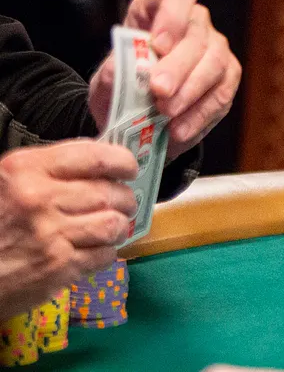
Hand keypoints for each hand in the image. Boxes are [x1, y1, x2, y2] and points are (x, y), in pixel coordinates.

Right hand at [0, 141, 137, 318]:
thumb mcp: (5, 183)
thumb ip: (47, 170)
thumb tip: (97, 167)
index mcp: (26, 170)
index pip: (94, 156)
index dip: (121, 162)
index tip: (129, 169)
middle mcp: (41, 199)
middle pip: (109, 193)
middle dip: (125, 198)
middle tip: (124, 203)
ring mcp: (51, 236)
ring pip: (113, 224)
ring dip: (119, 226)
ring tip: (112, 227)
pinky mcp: (58, 269)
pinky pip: (104, 256)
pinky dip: (106, 253)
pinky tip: (95, 251)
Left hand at [87, 0, 241, 159]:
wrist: (134, 120)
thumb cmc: (121, 89)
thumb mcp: (105, 82)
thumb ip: (110, 74)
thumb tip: (115, 69)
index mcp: (159, 9)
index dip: (172, 15)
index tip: (158, 44)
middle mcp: (194, 22)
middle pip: (196, 33)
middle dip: (178, 65)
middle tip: (159, 92)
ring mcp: (215, 48)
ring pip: (215, 61)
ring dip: (191, 90)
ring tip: (166, 114)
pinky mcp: (228, 77)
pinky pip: (223, 91)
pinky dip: (200, 113)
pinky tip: (179, 129)